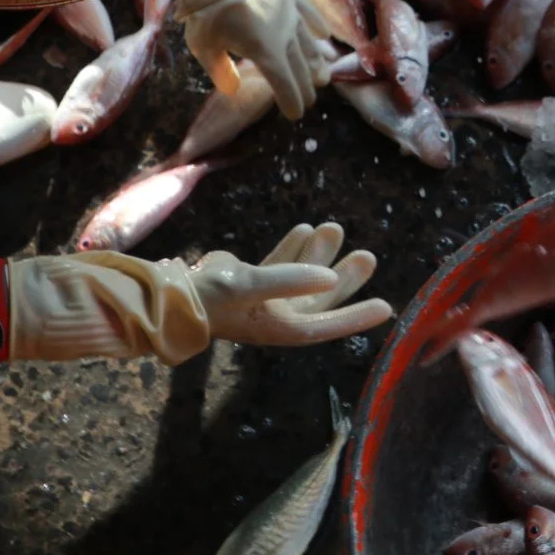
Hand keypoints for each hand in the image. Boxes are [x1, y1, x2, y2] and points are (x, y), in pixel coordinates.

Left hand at [186, 0, 334, 119]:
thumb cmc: (206, 14)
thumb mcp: (204, 48)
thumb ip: (221, 71)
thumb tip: (233, 90)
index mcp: (265, 51)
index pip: (284, 83)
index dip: (292, 101)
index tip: (295, 114)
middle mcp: (284, 36)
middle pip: (299, 68)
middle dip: (305, 87)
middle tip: (310, 100)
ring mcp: (290, 15)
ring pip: (308, 44)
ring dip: (315, 63)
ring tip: (322, 77)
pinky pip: (308, 13)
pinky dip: (317, 25)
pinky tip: (323, 35)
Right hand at [195, 223, 392, 345]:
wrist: (168, 292)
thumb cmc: (211, 296)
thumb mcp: (249, 286)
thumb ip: (289, 279)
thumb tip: (329, 277)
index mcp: (281, 326)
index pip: (327, 324)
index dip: (356, 317)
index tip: (385, 307)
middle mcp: (277, 316)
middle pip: (322, 299)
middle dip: (345, 278)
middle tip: (367, 256)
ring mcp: (265, 299)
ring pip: (304, 278)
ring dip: (321, 256)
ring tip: (336, 228)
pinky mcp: (251, 282)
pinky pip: (282, 266)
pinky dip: (294, 249)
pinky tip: (306, 228)